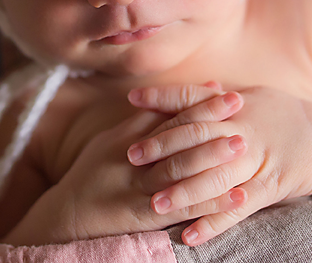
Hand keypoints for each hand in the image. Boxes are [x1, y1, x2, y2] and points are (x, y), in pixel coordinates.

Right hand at [5, 83, 248, 244]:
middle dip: (211, 125)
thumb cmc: (94, 172)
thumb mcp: (114, 139)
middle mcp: (136, 161)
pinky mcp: (147, 218)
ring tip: (244, 148)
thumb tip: (183, 95)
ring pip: (181, 171)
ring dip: (214, 159)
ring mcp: (141, 190)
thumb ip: (146, 118)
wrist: (67, 216)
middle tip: (241, 111)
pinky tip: (237, 197)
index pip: (169, 117)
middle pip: (177, 139)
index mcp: (131, 139)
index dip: (199, 104)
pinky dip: (211, 203)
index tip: (227, 94)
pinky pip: (183, 209)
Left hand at [127, 85, 311, 245]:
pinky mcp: (271, 185)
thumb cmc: (287, 115)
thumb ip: (221, 96)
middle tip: (131, 156)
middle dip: (162, 145)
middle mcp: (243, 127)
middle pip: (196, 134)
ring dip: (182, 191)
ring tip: (153, 204)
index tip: (133, 98)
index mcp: (236, 103)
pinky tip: (190, 235)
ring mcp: (257, 157)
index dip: (162, 97)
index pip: (193, 96)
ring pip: (214, 175)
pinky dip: (214, 222)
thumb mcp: (255, 97)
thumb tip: (194, 86)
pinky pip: (238, 207)